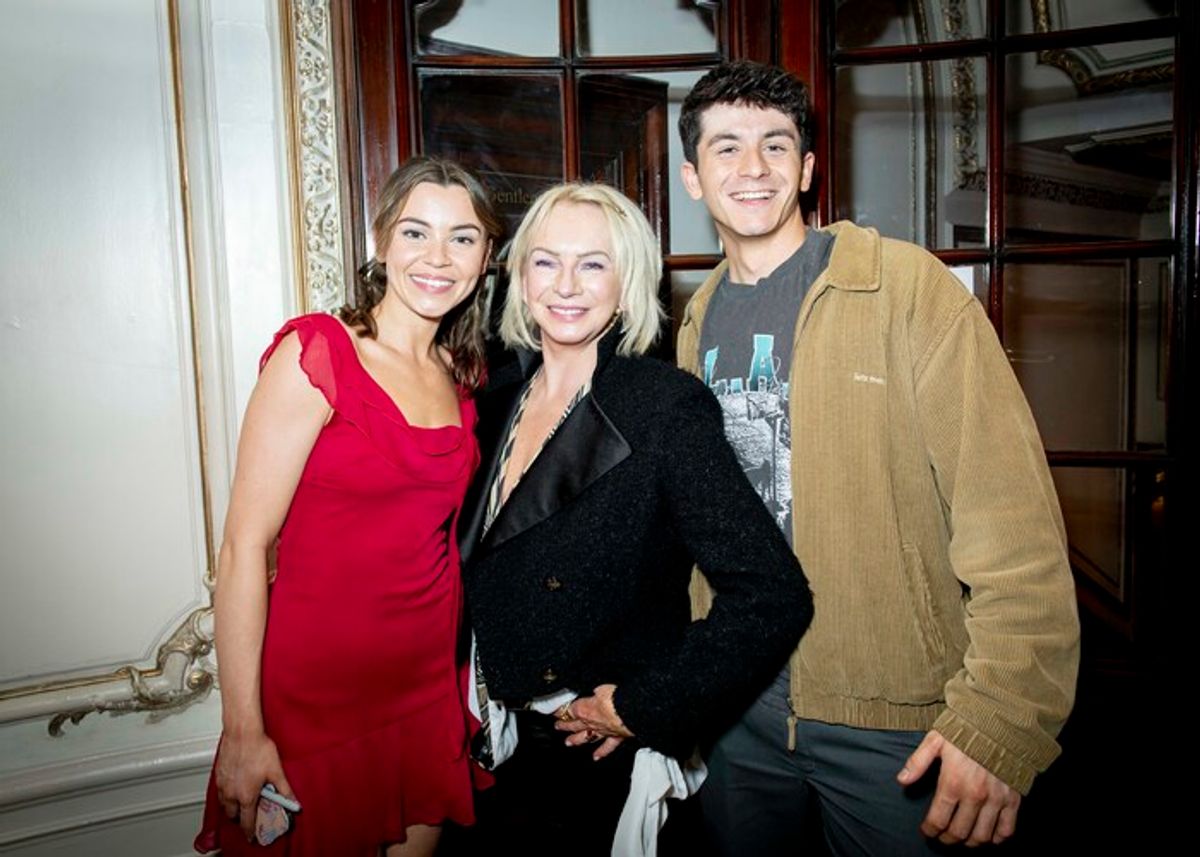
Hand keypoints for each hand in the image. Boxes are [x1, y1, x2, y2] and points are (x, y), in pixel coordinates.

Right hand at [215, 731, 294, 841]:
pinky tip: (233, 786)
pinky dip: (226, 794)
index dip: (250, 831)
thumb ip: (284, 789)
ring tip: (240, 803)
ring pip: (224, 804)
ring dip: (231, 807)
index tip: (252, 836)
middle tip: (247, 815)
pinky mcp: (218, 775)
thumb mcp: (276, 771)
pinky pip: (220, 791)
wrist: (242, 733)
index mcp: (246, 796)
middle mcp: (231, 793)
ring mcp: (223, 784)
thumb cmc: (258, 748)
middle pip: (232, 815)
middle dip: (239, 818)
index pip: (246, 821)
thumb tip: (293, 800)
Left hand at [554, 684, 633, 760]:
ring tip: (569, 743)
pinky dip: (601, 752)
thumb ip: (595, 689)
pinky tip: (596, 757)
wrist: (632, 711)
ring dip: (577, 740)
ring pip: (586, 737)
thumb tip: (594, 689)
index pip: (569, 709)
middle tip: (557, 727)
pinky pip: (607, 747)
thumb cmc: (616, 698)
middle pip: (574, 725)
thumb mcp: (601, 685)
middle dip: (565, 726)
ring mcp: (602, 731)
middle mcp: (591, 722)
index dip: (561, 710)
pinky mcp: (616, 737)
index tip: (554, 711)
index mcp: (584, 709)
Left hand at [897, 730, 1020, 845]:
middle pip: (959, 832)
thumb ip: (918, 762)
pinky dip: (997, 838)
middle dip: (947, 839)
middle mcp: (975, 795)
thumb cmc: (967, 730)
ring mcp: (996, 799)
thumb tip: (902, 780)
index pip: (938, 819)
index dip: (930, 830)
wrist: (1001, 723)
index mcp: (953, 782)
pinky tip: (988, 835)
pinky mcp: (1013, 799)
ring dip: (970, 842)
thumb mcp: (936, 740)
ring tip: (963, 837)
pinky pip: (1007, 829)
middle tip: (942, 837)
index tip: (927, 831)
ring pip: (982, 836)